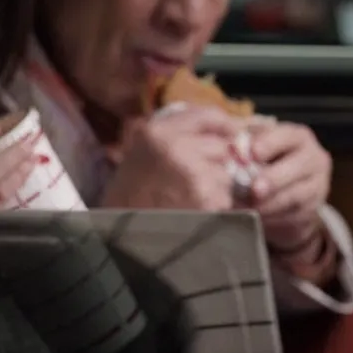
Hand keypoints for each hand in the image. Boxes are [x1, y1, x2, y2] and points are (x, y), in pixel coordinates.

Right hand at [101, 106, 239, 210]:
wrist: (120, 236)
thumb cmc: (127, 198)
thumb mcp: (139, 155)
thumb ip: (172, 137)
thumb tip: (216, 130)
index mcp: (156, 132)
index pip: (207, 116)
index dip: (224, 124)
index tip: (233, 132)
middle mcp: (175, 146)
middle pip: (221, 146)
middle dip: (217, 162)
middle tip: (197, 179)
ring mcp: (192, 172)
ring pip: (225, 174)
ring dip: (216, 187)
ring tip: (189, 199)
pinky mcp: (206, 198)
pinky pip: (225, 197)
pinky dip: (215, 207)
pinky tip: (193, 213)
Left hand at [243, 119, 332, 250]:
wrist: (286, 188)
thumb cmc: (266, 159)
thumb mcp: (257, 144)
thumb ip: (245, 143)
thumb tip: (230, 148)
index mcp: (298, 137)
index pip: (287, 136)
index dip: (270, 144)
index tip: (253, 152)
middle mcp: (314, 158)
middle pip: (297, 167)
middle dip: (274, 179)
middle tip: (255, 189)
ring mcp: (317, 185)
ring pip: (295, 195)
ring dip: (269, 203)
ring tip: (247, 206)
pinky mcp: (312, 209)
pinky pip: (293, 216)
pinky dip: (272, 218)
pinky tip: (255, 217)